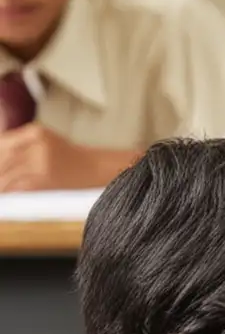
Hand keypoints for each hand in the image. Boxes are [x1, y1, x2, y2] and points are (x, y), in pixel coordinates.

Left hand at [0, 124, 128, 192]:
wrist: (105, 173)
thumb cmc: (74, 165)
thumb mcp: (46, 146)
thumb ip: (20, 149)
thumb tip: (1, 165)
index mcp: (35, 132)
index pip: (1, 144)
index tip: (0, 171)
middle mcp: (37, 143)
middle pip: (1, 158)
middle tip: (2, 184)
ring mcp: (41, 160)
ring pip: (4, 174)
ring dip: (2, 186)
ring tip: (5, 194)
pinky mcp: (45, 179)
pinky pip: (15, 188)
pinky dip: (8, 195)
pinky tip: (9, 201)